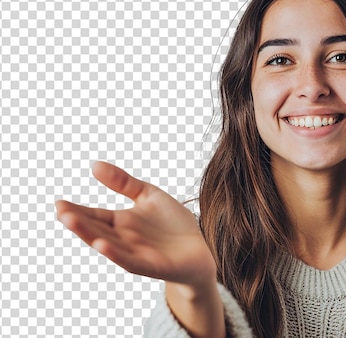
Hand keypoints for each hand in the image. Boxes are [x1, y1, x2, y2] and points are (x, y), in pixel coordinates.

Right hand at [56, 161, 215, 288]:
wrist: (202, 246)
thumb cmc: (174, 223)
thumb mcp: (148, 195)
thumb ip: (123, 182)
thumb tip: (94, 165)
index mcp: (121, 222)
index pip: (94, 215)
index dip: (77, 210)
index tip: (59, 203)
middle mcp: (124, 238)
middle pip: (96, 229)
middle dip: (78, 221)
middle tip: (60, 211)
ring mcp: (135, 252)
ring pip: (107, 244)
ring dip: (88, 234)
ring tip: (71, 222)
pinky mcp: (150, 264)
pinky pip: (129, 259)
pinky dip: (114, 253)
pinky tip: (101, 244)